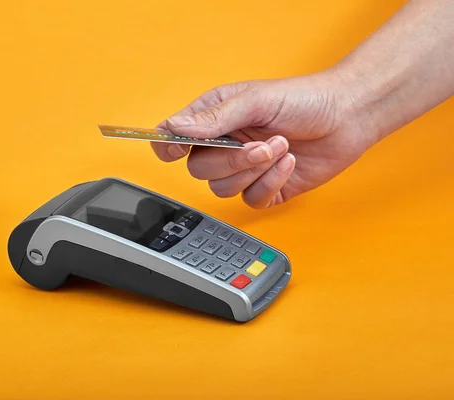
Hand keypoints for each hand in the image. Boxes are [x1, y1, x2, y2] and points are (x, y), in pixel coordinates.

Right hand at [151, 72, 375, 207]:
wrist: (348, 117)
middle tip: (261, 145)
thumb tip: (175, 128)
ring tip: (281, 148)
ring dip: (255, 171)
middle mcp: (225, 145)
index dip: (170, 147)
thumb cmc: (304, 99)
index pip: (173, 138)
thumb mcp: (256, 100)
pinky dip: (271, 184)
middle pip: (199, 170)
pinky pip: (252, 200)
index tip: (182, 149)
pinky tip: (288, 163)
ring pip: (223, 189)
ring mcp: (244, 169)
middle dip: (232, 161)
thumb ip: (214, 118)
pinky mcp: (266, 188)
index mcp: (215, 118)